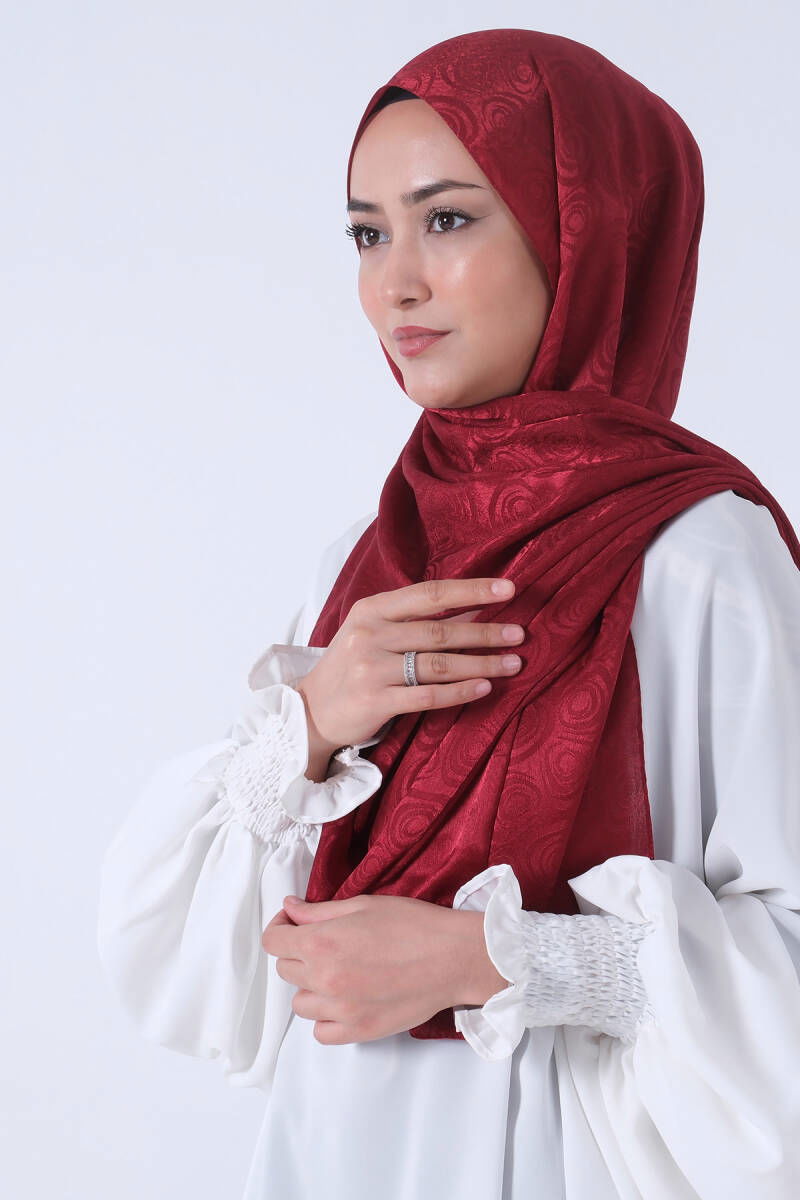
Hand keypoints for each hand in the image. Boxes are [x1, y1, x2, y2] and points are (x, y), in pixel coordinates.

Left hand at [261, 893, 510, 1045]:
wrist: (453, 957)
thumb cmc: (413, 925)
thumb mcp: (363, 904)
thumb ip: (319, 911)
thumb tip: (290, 908)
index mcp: (323, 942)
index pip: (273, 942)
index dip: (280, 928)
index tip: (292, 924)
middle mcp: (325, 979)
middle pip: (285, 970)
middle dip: (298, 953)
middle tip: (324, 943)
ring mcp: (341, 1010)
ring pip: (300, 1003)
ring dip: (311, 987)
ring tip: (338, 973)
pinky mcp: (359, 1031)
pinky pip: (321, 1032)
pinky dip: (326, 1018)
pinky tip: (345, 1000)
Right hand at [295, 576, 526, 759]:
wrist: (310, 711)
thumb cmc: (352, 667)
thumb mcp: (374, 633)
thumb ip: (416, 622)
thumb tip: (474, 613)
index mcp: (372, 609)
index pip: (430, 594)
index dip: (472, 590)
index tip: (508, 589)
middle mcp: (370, 634)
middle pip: (440, 630)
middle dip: (485, 632)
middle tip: (520, 634)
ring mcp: (371, 668)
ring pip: (438, 663)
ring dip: (481, 663)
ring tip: (513, 664)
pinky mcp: (375, 701)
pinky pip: (428, 695)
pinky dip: (460, 692)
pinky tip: (485, 688)